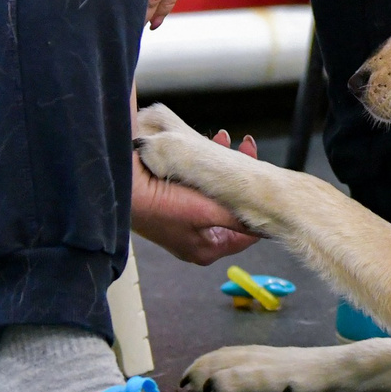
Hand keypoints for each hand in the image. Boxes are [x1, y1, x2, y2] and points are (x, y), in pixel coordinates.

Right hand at [130, 128, 259, 263]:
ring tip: (227, 141)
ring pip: (217, 192)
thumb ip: (240, 219)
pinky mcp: (175, 202)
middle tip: (247, 152)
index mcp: (207, 250)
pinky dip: (206, 166)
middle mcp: (198, 238)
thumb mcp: (209, 212)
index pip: (247, 233)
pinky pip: (200, 184)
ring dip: (224, 167)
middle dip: (240, 179)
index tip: (265, 181)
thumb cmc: (161, 206)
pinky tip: (210, 144)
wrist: (124, 187)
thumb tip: (267, 226)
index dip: (259, 207)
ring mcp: (186, 221)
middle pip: (232, 208)